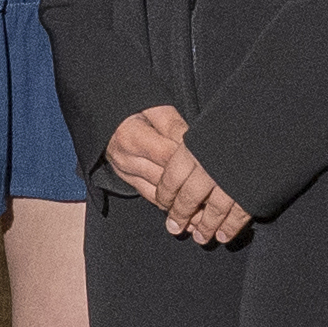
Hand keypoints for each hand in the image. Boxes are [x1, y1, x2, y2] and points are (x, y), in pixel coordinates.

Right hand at [104, 105, 247, 242]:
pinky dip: (172, 209)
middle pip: (165, 179)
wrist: (108, 121)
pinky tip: (190, 218)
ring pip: (159, 195)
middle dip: (193, 190)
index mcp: (132, 137)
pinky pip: (151, 199)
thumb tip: (196, 140)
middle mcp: (127, 159)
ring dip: (184, 207)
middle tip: (219, 199)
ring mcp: (127, 173)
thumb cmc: (136, 110)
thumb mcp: (155, 108)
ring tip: (208, 216)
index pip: (167, 155)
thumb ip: (174, 125)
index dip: (191, 162)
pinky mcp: (129, 182)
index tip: (213, 168)